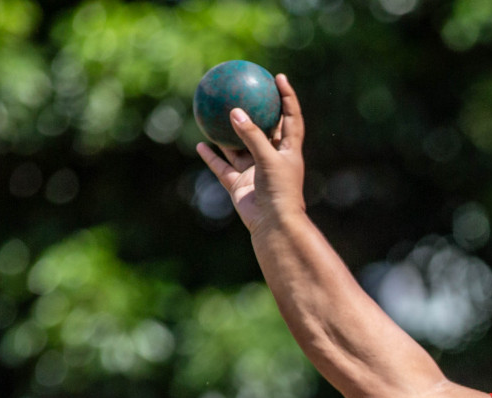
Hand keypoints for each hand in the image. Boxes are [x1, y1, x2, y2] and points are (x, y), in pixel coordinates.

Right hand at [195, 73, 305, 233]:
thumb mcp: (269, 159)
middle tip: (244, 89)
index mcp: (288, 152)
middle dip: (256, 111)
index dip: (287, 98)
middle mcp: (271, 159)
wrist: (273, 225)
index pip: (291, 119)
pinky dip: (212, 156)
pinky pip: (222, 166)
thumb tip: (235, 111)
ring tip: (216, 113)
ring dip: (228, 133)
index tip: (279, 78)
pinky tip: (200, 143)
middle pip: (264, 129)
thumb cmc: (279, 191)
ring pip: (238, 147)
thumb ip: (252, 136)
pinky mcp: (239, 184)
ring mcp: (254, 171)